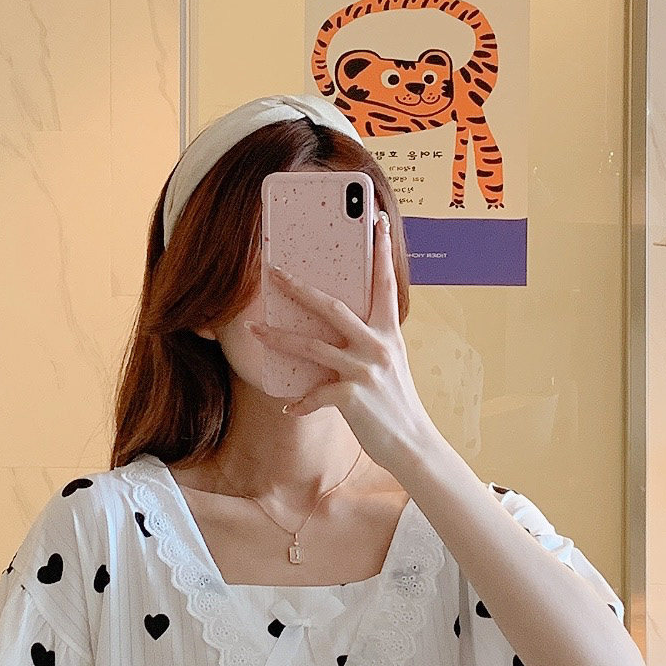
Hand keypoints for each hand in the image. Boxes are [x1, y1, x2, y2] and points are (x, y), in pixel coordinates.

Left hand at [267, 222, 440, 475]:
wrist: (413, 444)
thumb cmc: (395, 403)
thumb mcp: (389, 363)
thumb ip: (368, 342)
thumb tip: (335, 327)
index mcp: (389, 332)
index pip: (385, 283)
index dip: (381, 251)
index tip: (379, 220)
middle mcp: (378, 345)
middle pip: (332, 306)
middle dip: (299, 287)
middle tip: (275, 270)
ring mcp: (365, 369)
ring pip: (311, 346)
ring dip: (277, 338)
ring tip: (253, 330)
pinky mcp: (352, 396)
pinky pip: (314, 394)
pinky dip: (299, 402)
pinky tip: (288, 407)